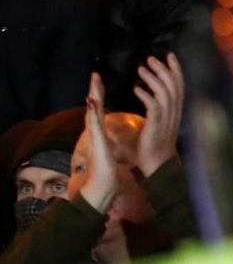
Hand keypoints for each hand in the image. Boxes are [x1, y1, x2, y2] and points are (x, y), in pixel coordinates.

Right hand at [79, 74, 116, 213]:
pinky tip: (93, 103)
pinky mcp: (98, 145)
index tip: (100, 82)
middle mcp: (96, 134)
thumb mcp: (108, 153)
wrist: (101, 189)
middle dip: (94, 91)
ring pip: (93, 114)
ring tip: (94, 82)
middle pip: (93, 109)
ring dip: (92, 97)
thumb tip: (108, 138)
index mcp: (100, 135)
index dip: (99, 97)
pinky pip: (95, 127)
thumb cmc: (106, 173)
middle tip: (95, 75)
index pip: (99, 112)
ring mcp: (95, 138)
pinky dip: (93, 114)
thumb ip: (107, 143)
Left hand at [132, 54, 183, 174]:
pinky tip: (135, 89)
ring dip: (153, 78)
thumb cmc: (153, 146)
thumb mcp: (156, 123)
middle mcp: (175, 111)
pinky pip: (153, 104)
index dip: (176, 69)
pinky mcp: (157, 123)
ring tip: (141, 69)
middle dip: (163, 69)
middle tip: (151, 58)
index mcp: (176, 110)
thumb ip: (154, 109)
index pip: (179, 85)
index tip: (170, 56)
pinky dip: (145, 95)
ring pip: (165, 91)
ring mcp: (167, 117)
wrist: (156, 165)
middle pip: (174, 84)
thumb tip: (143, 94)